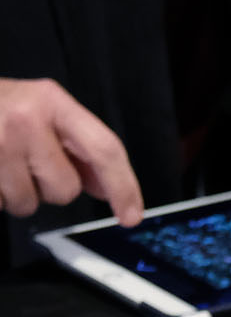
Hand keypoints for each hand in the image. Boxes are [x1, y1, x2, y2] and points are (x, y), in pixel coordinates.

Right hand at [0, 78, 143, 224]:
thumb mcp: (43, 112)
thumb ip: (79, 148)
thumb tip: (108, 189)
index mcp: (51, 101)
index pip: (104, 149)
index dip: (124, 187)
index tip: (132, 216)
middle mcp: (25, 119)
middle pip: (65, 189)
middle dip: (52, 187)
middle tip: (28, 163)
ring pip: (29, 203)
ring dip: (19, 194)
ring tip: (3, 165)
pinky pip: (0, 204)